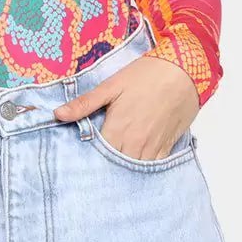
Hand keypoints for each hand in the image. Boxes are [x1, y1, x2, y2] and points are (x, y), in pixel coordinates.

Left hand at [53, 54, 200, 159]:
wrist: (184, 71)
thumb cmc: (146, 75)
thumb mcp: (111, 85)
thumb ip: (85, 104)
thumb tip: (57, 115)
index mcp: (117, 129)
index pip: (96, 155)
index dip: (87, 156)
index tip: (78, 156)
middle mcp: (135, 144)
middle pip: (114, 166)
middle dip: (103, 166)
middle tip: (93, 163)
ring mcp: (153, 148)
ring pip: (133, 170)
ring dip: (122, 169)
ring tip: (110, 168)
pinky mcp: (167, 147)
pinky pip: (153, 167)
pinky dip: (142, 168)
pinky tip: (133, 164)